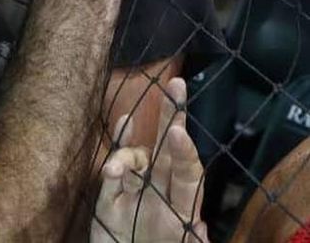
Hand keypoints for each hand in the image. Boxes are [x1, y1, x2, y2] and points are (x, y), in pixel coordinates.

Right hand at [92, 78, 207, 242]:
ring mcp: (134, 190)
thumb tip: (202, 229)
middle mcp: (160, 190)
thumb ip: (192, 241)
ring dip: (126, 155)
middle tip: (176, 85)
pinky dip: (115, 153)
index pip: (188, 172)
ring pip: (135, 158)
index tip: (179, 133)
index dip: (184, 152)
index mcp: (182, 206)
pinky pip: (113, 170)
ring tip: (113, 173)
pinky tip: (116, 140)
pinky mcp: (109, 197)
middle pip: (167, 148)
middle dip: (171, 116)